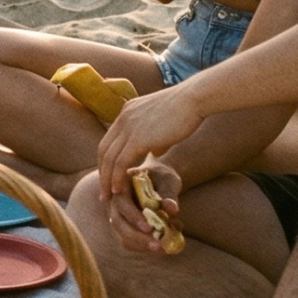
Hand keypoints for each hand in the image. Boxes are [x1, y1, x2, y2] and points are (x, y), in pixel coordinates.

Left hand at [95, 84, 203, 199]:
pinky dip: (117, 177)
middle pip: (104, 150)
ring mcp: (128, 127)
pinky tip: (118, 190)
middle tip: (103, 192)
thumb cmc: (186, 111)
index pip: (109, 140)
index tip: (108, 176)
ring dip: (107, 179)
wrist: (194, 99)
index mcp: (127, 112)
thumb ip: (155, 138)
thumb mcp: (163, 124)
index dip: (106, 160)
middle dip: (102, 172)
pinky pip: (121, 162)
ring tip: (107, 197)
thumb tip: (154, 150)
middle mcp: (123, 118)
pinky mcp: (138, 138)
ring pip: (109, 158)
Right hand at [105, 159, 183, 255]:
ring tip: (162, 249)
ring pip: (122, 235)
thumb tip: (171, 208)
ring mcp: (118, 216)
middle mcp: (115, 201)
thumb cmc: (163, 178)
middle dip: (137, 236)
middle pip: (118, 222)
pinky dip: (143, 247)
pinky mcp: (125, 228)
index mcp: (121, 184)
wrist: (159, 180)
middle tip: (157, 245)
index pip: (121, 202)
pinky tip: (161, 248)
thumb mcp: (168, 181)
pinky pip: (129, 242)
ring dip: (141, 245)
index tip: (149, 227)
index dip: (133, 216)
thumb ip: (169, 193)